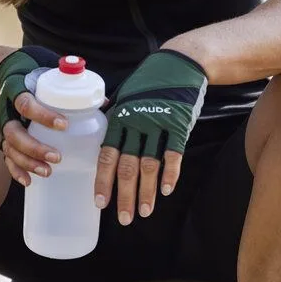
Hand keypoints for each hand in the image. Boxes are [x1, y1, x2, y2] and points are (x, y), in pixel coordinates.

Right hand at [0, 45, 64, 187]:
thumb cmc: (36, 75)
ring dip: (27, 162)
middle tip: (57, 157)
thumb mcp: (50, 74)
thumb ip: (72, 86)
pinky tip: (29, 182)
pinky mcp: (6, 138)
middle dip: (35, 147)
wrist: (11, 73)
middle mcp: (8, 111)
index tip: (64, 125)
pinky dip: (16, 171)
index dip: (43, 116)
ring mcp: (6, 126)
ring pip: (10, 148)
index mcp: (18, 91)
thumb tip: (104, 102)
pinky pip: (7, 157)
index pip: (26, 104)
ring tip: (47, 172)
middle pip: (14, 133)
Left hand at [96, 49, 207, 225]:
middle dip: (125, 196)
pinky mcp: (180, 126)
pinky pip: (174, 155)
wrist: (181, 63)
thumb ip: (114, 115)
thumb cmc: (150, 81)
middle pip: (127, 167)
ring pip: (150, 166)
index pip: (106, 156)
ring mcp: (158, 125)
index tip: (100, 203)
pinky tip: (165, 191)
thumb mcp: (126, 94)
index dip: (102, 181)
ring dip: (147, 192)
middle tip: (123, 218)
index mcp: (119, 118)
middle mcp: (136, 124)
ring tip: (144, 212)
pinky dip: (170, 175)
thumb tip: (99, 130)